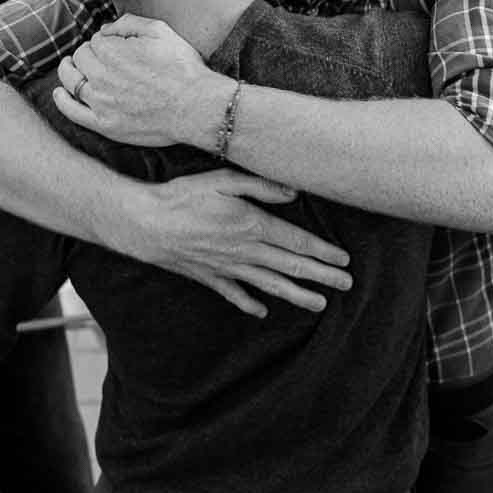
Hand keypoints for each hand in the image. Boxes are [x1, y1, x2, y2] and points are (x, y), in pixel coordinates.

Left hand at [54, 14, 217, 147]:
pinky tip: (60, 93)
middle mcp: (101, 75)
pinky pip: (72, 112)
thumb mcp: (160, 31)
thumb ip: (128, 23)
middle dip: (88, 53)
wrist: (196, 106)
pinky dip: (62, 100)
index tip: (115, 45)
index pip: (95, 40)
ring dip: (68, 70)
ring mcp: (101, 101)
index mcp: (112, 51)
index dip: (104, 41)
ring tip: (70, 67)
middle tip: (101, 57)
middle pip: (81, 57)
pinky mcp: (105, 124)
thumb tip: (106, 28)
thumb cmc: (182, 67)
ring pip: (71, 80)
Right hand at [120, 170, 352, 317]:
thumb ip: (260, 185)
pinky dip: (249, 303)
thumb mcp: (223, 180)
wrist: (145, 224)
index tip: (344, 260)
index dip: (322, 252)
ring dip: (297, 295)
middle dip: (321, 276)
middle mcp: (244, 251)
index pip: (296, 241)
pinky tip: (261, 312)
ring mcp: (227, 267)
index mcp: (251, 225)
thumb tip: (294, 194)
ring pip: (269, 284)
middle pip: (290, 266)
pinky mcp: (207, 276)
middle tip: (347, 284)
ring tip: (320, 305)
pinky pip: (234, 294)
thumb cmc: (183, 196)